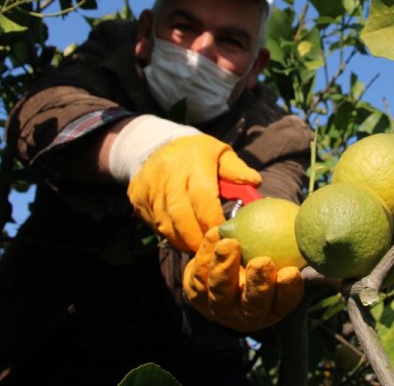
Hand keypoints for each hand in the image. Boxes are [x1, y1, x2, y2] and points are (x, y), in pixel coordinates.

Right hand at [127, 134, 260, 251]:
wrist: (156, 144)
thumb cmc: (198, 154)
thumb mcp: (220, 154)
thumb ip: (237, 170)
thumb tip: (256, 183)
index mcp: (193, 161)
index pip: (203, 196)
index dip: (213, 220)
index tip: (225, 235)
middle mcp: (168, 173)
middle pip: (180, 214)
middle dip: (197, 237)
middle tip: (211, 249)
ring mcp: (149, 185)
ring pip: (165, 223)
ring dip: (183, 240)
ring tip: (198, 248)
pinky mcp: (137, 196)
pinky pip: (153, 223)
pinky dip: (169, 235)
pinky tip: (182, 239)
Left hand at [183, 227, 303, 332]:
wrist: (226, 262)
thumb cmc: (265, 252)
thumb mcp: (284, 253)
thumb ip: (298, 248)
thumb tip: (321, 233)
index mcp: (274, 306)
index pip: (284, 302)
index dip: (288, 291)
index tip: (291, 272)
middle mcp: (247, 312)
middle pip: (253, 304)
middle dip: (258, 285)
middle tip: (262, 262)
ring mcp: (220, 305)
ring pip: (220, 292)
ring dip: (225, 268)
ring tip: (230, 243)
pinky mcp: (197, 293)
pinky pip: (199, 275)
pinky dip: (206, 253)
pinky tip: (215, 234)